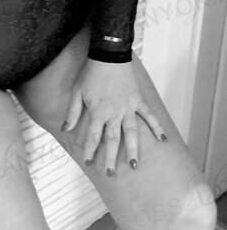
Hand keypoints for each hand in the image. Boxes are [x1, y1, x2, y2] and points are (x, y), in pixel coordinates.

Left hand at [61, 59, 166, 176]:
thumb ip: (73, 113)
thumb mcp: (77, 92)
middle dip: (111, 158)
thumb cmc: (91, 73)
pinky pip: (149, 116)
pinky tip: (163, 140)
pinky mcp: (138, 101)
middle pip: (112, 140)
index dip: (90, 150)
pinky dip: (157, 128)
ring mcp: (129, 108)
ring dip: (133, 150)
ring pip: (131, 134)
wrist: (109, 56)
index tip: (88, 162)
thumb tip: (66, 129)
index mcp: (98, 112)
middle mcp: (114, 113)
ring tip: (134, 165)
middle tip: (111, 174)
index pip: (94, 136)